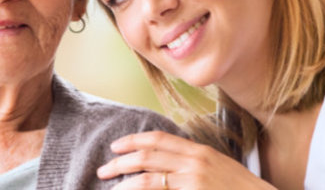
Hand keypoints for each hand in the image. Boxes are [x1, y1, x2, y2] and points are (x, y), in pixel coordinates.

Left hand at [98, 131, 274, 189]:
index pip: (160, 139)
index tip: (117, 146)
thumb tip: (170, 167)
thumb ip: (195, 164)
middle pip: (148, 155)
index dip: (135, 140)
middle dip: (121, 161)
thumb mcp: (219, 169)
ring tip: (110, 186)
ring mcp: (193, 180)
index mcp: (200, 151)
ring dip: (125, 181)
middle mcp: (195, 162)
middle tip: (104, 169)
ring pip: (148, 176)